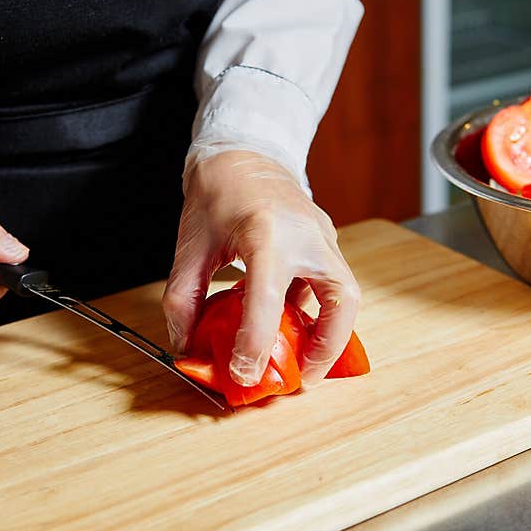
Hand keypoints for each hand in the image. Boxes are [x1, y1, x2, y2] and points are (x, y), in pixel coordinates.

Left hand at [163, 150, 360, 386]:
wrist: (243, 151)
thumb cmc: (217, 191)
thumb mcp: (190, 244)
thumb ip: (184, 296)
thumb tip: (187, 342)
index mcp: (267, 233)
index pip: (268, 298)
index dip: (256, 343)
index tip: (245, 372)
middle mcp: (307, 237)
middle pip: (341, 299)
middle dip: (327, 347)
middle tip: (304, 379)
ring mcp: (323, 237)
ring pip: (346, 294)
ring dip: (331, 334)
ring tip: (305, 362)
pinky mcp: (326, 241)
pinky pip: (332, 284)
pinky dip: (319, 313)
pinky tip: (294, 327)